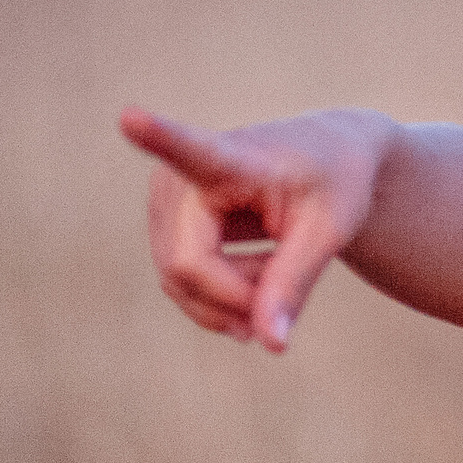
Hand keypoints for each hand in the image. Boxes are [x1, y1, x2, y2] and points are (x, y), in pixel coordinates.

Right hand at [119, 105, 397, 352]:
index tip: (130, 118)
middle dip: (237, 296)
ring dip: (235, 298)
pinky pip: (180, 285)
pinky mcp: (162, 225)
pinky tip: (259, 277)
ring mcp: (164, 202)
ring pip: (181, 283)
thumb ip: (295, 283)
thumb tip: (270, 344)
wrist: (325, 160)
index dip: (157, 136)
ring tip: (280, 270)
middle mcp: (181, 176)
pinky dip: (224, 297)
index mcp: (230, 158)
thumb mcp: (331, 231)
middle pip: (188, 265)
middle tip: (287, 297)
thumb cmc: (333, 183)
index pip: (188, 150)